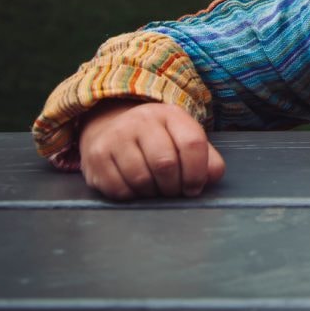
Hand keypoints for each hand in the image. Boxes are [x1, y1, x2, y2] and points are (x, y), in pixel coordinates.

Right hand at [77, 100, 225, 199]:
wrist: (110, 127)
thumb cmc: (156, 139)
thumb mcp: (182, 138)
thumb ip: (205, 157)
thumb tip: (213, 176)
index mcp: (169, 114)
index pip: (192, 143)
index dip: (197, 172)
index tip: (194, 187)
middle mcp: (141, 120)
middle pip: (165, 163)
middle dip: (174, 186)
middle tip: (173, 191)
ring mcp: (116, 137)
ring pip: (141, 179)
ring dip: (152, 192)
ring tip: (154, 188)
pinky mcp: (96, 156)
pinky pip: (119, 189)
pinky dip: (131, 196)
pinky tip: (135, 188)